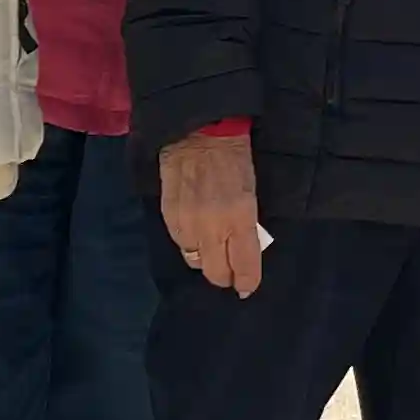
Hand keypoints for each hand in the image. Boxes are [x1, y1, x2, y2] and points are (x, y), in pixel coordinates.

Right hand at [159, 132, 263, 296]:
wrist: (198, 131)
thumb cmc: (235, 159)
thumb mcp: (252, 192)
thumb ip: (247, 225)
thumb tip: (244, 251)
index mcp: (239, 218)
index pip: (244, 266)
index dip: (247, 281)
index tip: (247, 287)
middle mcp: (212, 226)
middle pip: (216, 272)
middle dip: (225, 277)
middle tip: (231, 273)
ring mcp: (187, 222)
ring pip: (195, 260)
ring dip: (205, 259)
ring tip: (213, 249)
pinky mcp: (167, 215)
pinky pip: (179, 243)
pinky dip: (189, 244)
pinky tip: (196, 234)